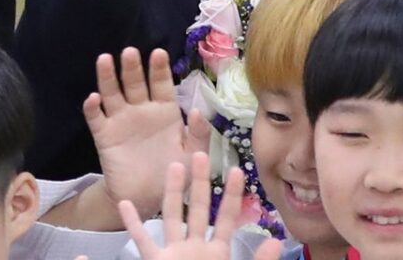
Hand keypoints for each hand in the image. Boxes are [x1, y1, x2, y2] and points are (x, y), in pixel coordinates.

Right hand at [84, 49, 186, 222]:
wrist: (147, 199)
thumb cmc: (172, 172)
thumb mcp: (193, 154)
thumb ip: (198, 133)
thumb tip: (196, 110)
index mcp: (165, 111)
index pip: (161, 84)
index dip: (159, 69)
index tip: (159, 53)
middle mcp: (141, 110)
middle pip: (135, 82)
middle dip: (132, 67)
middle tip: (130, 52)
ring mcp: (121, 121)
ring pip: (112, 93)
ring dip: (108, 77)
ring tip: (105, 59)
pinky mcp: (105, 136)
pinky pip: (96, 118)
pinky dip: (93, 107)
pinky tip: (93, 98)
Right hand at [118, 153, 282, 259]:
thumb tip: (277, 241)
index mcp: (218, 254)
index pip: (227, 219)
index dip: (232, 195)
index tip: (237, 170)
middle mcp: (195, 250)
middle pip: (197, 209)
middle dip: (200, 183)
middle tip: (200, 153)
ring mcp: (174, 256)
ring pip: (171, 218)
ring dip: (171, 194)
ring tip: (173, 167)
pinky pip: (143, 242)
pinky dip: (133, 224)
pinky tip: (125, 204)